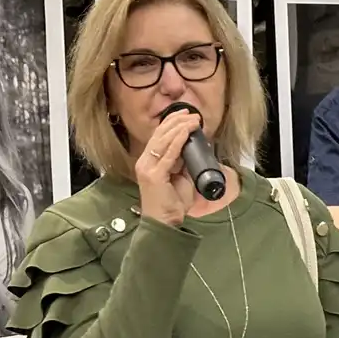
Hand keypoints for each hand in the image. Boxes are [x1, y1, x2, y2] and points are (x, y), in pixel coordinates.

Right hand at [136, 110, 199, 226]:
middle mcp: (145, 162)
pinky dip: (178, 141)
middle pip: (160, 135)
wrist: (164, 223)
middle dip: (177, 121)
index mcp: (148, 162)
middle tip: (192, 114)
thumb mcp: (180, 178)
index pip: (159, 137)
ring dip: (180, 127)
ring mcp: (147, 168)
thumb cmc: (171, 204)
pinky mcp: (154, 175)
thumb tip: (194, 149)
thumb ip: (184, 164)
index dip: (171, 123)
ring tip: (193, 120)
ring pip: (163, 141)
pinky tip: (186, 132)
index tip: (186, 115)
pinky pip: (168, 154)